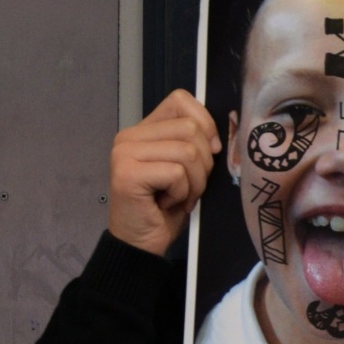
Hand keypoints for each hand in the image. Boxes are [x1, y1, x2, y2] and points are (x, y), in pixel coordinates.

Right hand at [109, 90, 219, 255]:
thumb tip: (218, 135)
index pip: (181, 100)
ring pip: (187, 152)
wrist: (142, 242)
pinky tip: (167, 203)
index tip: (208, 152)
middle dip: (203, 164)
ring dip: (194, 182)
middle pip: (191, 129)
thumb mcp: (188, 168)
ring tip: (178, 196)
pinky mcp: (127, 173)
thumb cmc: (166, 207)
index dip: (205, 124)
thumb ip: (195, 143)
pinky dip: (183, 193)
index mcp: (144, 130)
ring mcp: (124, 153)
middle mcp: (129, 136)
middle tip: (188, 186)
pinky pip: (177, 173)